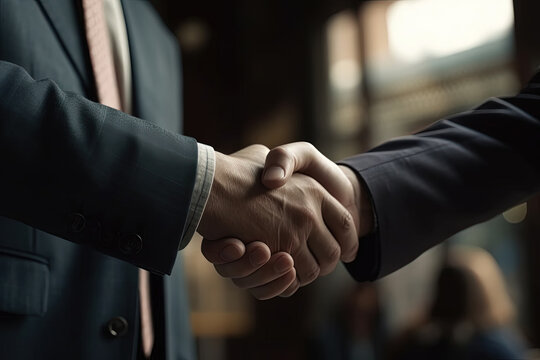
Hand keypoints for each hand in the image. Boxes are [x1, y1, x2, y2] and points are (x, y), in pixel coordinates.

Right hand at [197, 144, 357, 297]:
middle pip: (334, 251)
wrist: (213, 182)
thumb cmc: (236, 170)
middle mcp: (312, 209)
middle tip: (316, 266)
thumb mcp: (265, 157)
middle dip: (326, 264)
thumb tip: (278, 174)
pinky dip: (289, 281)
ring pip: (316, 268)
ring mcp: (299, 229)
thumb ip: (279, 165)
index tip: (345, 251)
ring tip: (293, 271)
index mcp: (314, 189)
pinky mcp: (283, 248)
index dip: (347, 241)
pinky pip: (295, 275)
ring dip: (305, 275)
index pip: (346, 223)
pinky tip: (279, 274)